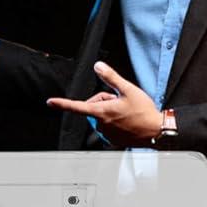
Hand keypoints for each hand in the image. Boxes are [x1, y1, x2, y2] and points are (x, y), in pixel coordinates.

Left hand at [46, 62, 161, 145]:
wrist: (156, 130)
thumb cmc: (144, 112)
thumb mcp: (128, 89)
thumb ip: (110, 77)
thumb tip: (98, 66)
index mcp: (102, 112)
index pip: (77, 106)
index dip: (62, 103)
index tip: (50, 102)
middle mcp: (101, 124)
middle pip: (94, 107)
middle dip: (105, 101)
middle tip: (121, 101)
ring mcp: (106, 133)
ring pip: (102, 117)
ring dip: (110, 112)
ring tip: (127, 112)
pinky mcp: (112, 140)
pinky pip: (108, 127)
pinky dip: (115, 122)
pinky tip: (127, 121)